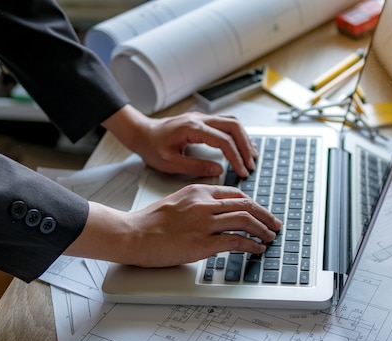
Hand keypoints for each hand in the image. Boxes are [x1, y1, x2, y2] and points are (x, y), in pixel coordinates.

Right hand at [65, 184, 281, 267]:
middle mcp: (205, 203)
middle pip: (246, 205)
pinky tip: (257, 249)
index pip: (235, 194)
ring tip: (270, 237)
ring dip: (263, 229)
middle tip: (275, 224)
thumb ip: (198, 205)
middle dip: (265, 215)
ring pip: (245, 220)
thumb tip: (216, 217)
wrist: (132, 234)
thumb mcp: (177, 202)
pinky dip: (252, 245)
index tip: (260, 212)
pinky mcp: (203, 243)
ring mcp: (205, 222)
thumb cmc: (149, 222)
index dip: (252, 204)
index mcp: (198, 191)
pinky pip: (236, 241)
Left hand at [103, 105, 256, 177]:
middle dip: (245, 146)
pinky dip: (237, 135)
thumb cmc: (151, 147)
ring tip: (251, 156)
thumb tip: (219, 170)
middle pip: (233, 127)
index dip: (236, 157)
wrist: (141, 133)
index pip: (223, 141)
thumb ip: (195, 167)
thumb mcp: (170, 163)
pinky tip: (241, 146)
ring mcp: (202, 118)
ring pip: (232, 123)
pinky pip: (226, 124)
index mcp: (192, 128)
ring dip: (244, 139)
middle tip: (251, 164)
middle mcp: (200, 119)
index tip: (242, 171)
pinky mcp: (202, 121)